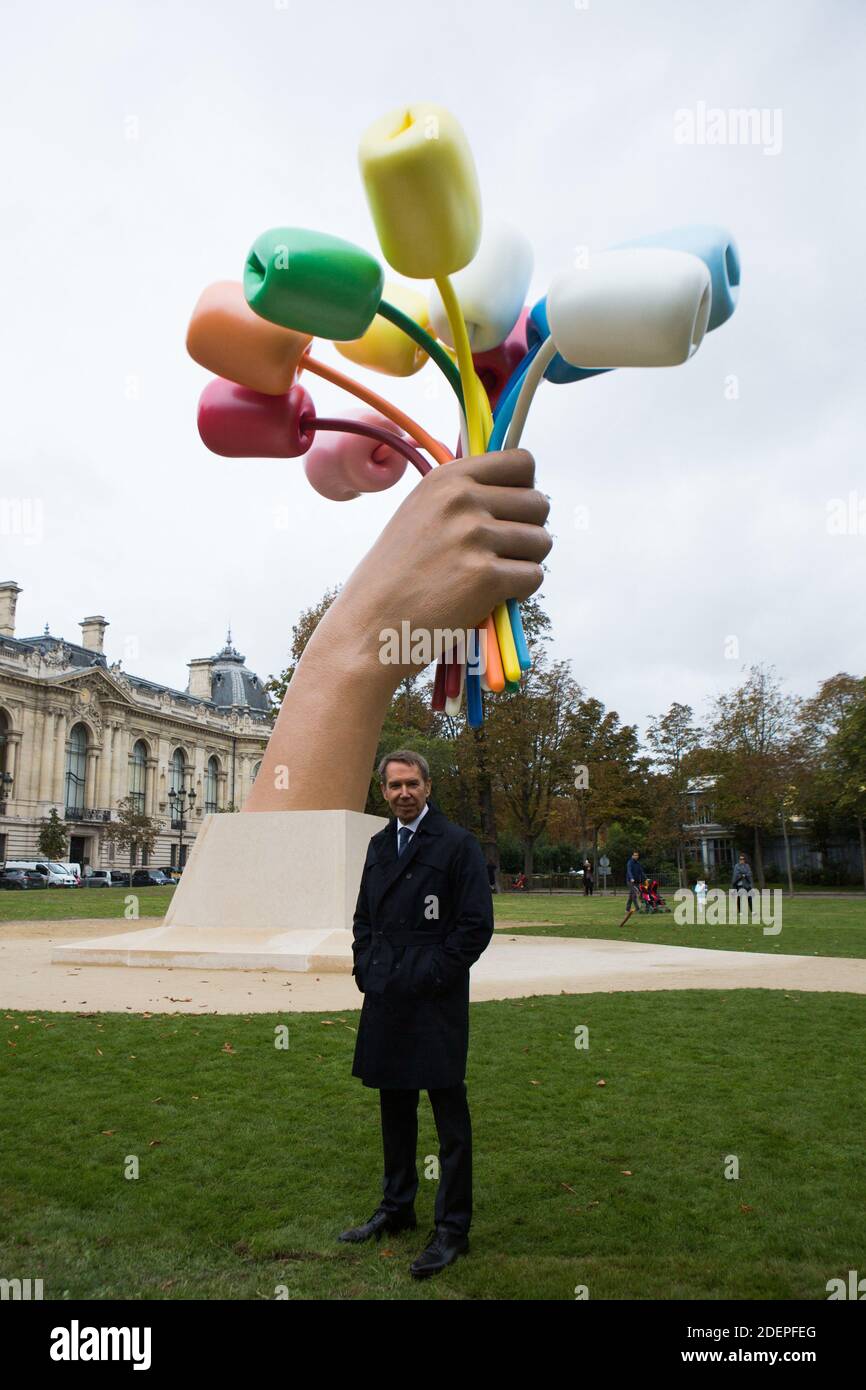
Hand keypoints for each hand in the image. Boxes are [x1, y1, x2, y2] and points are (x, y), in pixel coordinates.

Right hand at [333, 448, 550, 682]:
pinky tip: (487, 599)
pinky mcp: (485, 576)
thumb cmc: (394, 579)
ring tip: (489, 579)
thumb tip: (520, 492)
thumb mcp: (419, 516)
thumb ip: (462, 498)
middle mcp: (462, 499)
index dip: (525, 491)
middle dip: (529, 532)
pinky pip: (534, 577)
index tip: (510, 515)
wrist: (367, 629)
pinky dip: (519, 593)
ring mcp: (474, 536)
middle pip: (539, 504)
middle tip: (499, 556)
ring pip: (541, 542)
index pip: (522, 462)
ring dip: (525, 564)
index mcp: (446, 478)